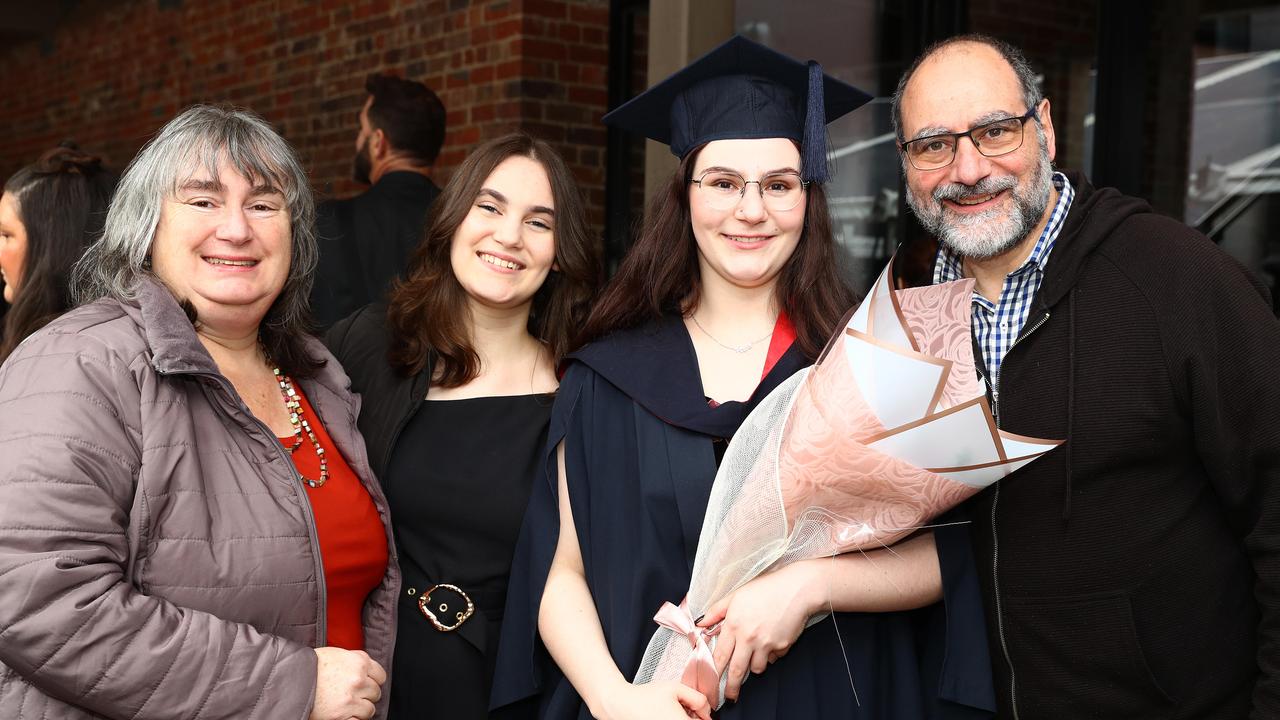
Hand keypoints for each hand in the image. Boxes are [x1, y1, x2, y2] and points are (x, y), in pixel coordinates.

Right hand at [309, 647, 385, 719]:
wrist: (291, 679)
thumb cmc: (311, 665)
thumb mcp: (338, 654)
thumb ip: (356, 660)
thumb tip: (367, 668)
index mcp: (360, 662)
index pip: (381, 676)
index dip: (373, 680)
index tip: (366, 684)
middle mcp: (359, 680)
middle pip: (375, 693)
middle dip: (366, 694)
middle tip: (352, 694)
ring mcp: (351, 699)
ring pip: (370, 709)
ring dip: (360, 709)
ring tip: (346, 704)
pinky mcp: (342, 716)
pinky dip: (353, 719)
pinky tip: (344, 713)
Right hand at [595, 679, 711, 719]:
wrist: (621, 706)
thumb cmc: (646, 697)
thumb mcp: (676, 688)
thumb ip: (698, 698)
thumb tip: (706, 712)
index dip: (702, 717)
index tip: (694, 710)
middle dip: (691, 718)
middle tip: (682, 710)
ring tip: (670, 715)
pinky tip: (663, 718)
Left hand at [698, 561, 819, 701]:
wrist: (797, 589)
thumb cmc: (766, 589)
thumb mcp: (736, 596)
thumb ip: (716, 611)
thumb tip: (700, 624)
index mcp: (734, 625)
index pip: (720, 656)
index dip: (714, 672)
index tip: (711, 683)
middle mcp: (748, 638)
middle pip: (737, 670)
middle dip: (732, 687)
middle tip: (730, 696)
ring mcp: (766, 644)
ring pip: (757, 668)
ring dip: (754, 666)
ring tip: (755, 653)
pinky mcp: (782, 647)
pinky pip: (774, 658)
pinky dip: (771, 654)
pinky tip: (772, 639)